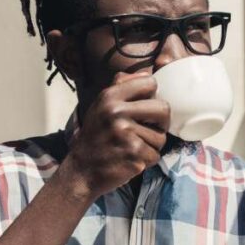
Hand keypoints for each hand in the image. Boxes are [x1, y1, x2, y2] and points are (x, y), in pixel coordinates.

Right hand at [62, 69, 170, 199]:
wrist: (81, 171)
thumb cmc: (96, 137)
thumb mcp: (101, 106)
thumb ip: (122, 86)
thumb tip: (148, 72)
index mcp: (110, 96)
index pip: (150, 83)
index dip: (152, 97)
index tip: (144, 109)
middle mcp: (116, 112)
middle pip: (163, 109)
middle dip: (161, 123)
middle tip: (150, 130)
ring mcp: (125, 133)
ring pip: (161, 137)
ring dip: (152, 146)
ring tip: (133, 148)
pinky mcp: (133, 154)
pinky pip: (155, 155)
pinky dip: (146, 161)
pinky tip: (131, 160)